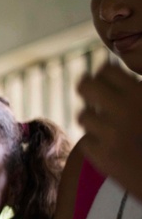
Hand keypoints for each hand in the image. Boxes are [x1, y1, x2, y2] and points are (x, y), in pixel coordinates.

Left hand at [78, 62, 141, 202]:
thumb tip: (120, 61)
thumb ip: (139, 85)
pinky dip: (95, 140)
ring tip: (105, 120)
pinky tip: (108, 141)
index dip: (105, 72)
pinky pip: (86, 141)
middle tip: (92, 90)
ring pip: (83, 115)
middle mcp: (124, 111)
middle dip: (88, 86)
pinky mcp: (102, 157)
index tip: (106, 77)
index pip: (106, 69)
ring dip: (93, 116)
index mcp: (140, 94)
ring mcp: (110, 135)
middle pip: (84, 86)